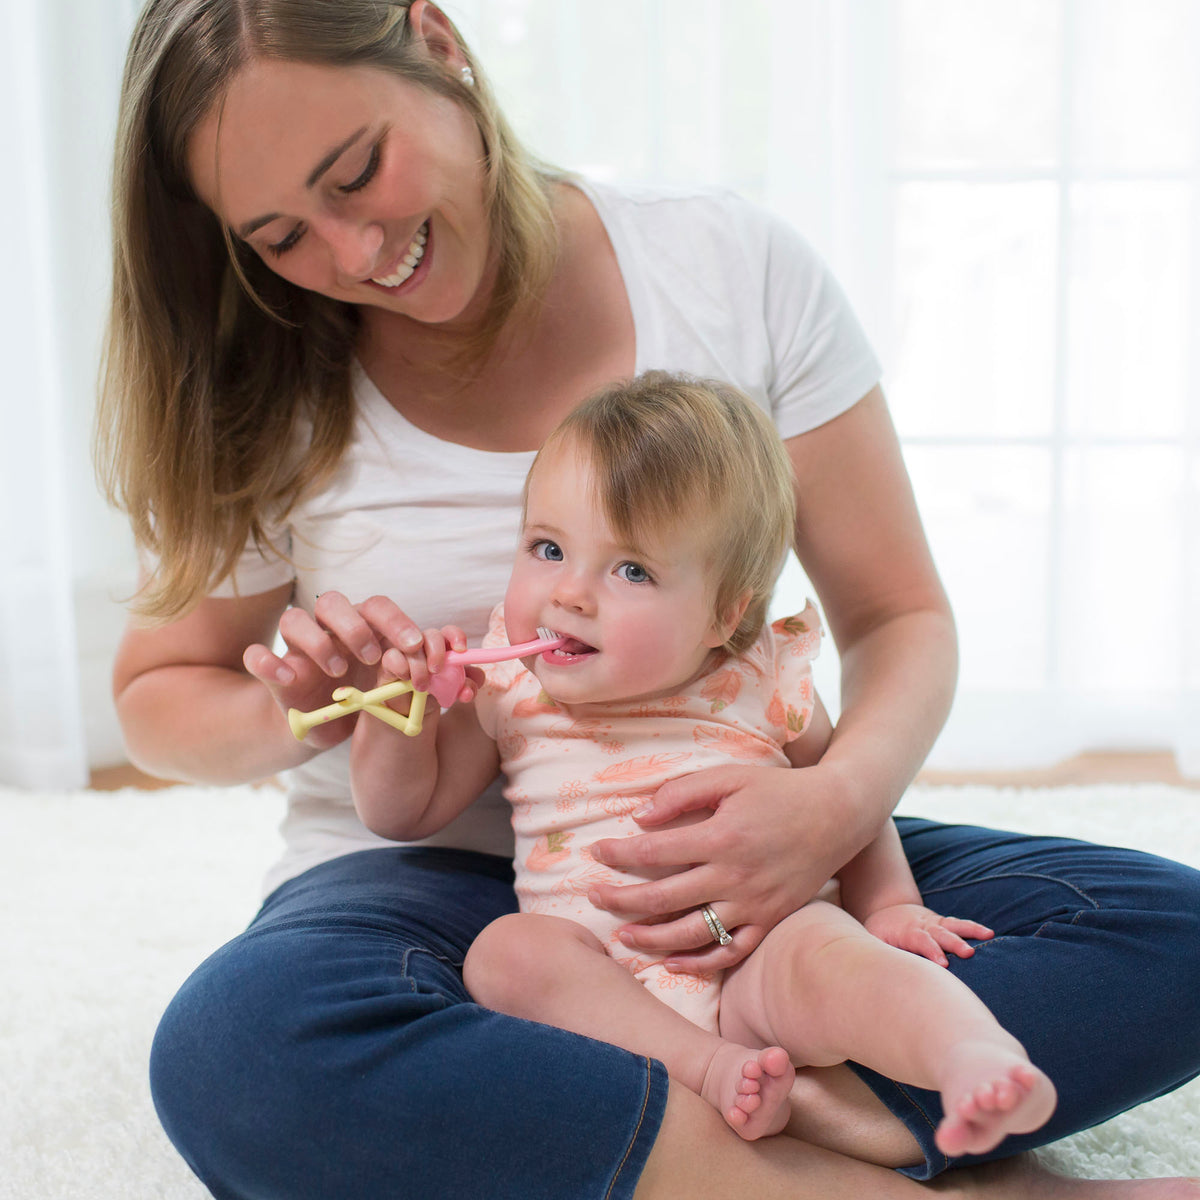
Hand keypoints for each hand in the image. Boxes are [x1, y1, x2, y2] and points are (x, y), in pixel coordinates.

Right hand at [242, 592, 477, 749]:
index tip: (420, 648)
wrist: (324, 729)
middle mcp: (330, 629)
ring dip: (320, 640)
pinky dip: (268, 661)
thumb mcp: (401, 692)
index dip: (400, 623)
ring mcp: (298, 647)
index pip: (381, 608)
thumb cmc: (368, 700)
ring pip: (297, 618)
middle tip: (377, 656)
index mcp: (365, 628)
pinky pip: (260, 656)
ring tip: (340, 671)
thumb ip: (435, 682)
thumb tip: (474, 680)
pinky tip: (286, 675)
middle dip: (360, 625)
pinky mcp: (274, 671)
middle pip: (338, 602)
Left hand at [587, 762, 859, 972]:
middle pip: (664, 898)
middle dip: (621, 900)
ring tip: (623, 936)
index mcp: (722, 836)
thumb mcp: (729, 776)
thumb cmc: (778, 790)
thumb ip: (682, 792)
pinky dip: (699, 962)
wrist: (838, 814)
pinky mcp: (770, 922)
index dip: (618, 856)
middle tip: (594, 898)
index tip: (595, 854)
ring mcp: (754, 905)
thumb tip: (640, 817)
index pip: (654, 852)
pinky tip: (672, 961)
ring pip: (691, 934)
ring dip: (651, 938)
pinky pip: (730, 952)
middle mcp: (735, 876)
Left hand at [863, 903, 992, 966]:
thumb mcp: (875, 942)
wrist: (887, 913)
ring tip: (988, 935)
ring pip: (953, 926)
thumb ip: (883, 954)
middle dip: (954, 943)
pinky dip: (973, 927)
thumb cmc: (881, 935)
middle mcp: (923, 926)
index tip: (943, 964)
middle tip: (968, 953)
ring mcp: (935, 924)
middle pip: (940, 934)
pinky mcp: (943, 923)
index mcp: (907, 933)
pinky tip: (989, 933)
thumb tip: (886, 975)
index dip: (931, 951)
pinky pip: (959, 924)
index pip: (920, 941)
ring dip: (969, 931)